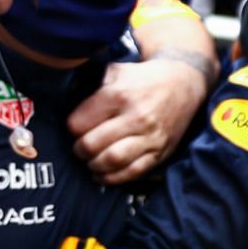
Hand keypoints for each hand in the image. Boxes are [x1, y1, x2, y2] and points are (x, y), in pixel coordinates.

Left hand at [67, 57, 205, 184]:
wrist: (183, 84)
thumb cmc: (143, 79)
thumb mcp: (117, 71)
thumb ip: (92, 83)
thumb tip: (64, 93)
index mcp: (119, 95)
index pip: (80, 122)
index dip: (71, 128)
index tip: (73, 128)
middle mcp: (136, 117)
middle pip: (93, 144)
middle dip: (79, 150)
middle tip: (79, 148)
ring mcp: (150, 137)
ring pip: (112, 160)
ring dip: (94, 165)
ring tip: (90, 160)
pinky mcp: (160, 152)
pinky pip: (133, 172)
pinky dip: (113, 177)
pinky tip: (103, 173)